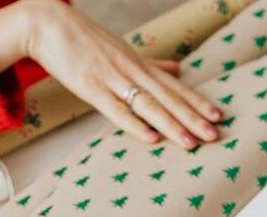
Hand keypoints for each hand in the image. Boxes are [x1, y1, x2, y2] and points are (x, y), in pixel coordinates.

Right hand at [0, 0, 223, 149]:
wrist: (46, 23)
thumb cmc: (84, 39)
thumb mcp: (123, 50)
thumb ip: (152, 63)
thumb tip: (179, 69)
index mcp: (139, 63)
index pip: (174, 86)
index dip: (197, 101)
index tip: (219, 115)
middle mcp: (131, 70)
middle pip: (167, 97)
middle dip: (193, 117)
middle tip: (216, 135)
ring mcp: (111, 78)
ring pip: (148, 105)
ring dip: (171, 124)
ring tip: (192, 142)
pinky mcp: (90, 87)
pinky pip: (115, 109)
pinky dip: (133, 124)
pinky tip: (151, 138)